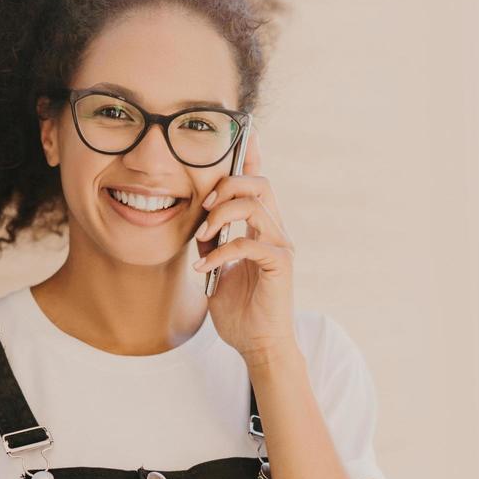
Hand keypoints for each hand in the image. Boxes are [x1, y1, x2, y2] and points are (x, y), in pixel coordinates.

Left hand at [191, 128, 297, 360]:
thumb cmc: (239, 311)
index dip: (251, 156)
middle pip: (258, 183)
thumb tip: (197, 222)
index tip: (243, 133)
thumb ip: (211, 242)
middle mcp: (276, 231)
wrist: (257, 346)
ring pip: (254, 205)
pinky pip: (248, 242)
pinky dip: (220, 251)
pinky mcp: (280, 264)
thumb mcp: (215, 268)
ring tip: (201, 236)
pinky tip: (203, 267)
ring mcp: (280, 246)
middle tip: (202, 208)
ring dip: (220, 215)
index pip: (258, 183)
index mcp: (262, 228)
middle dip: (225, 185)